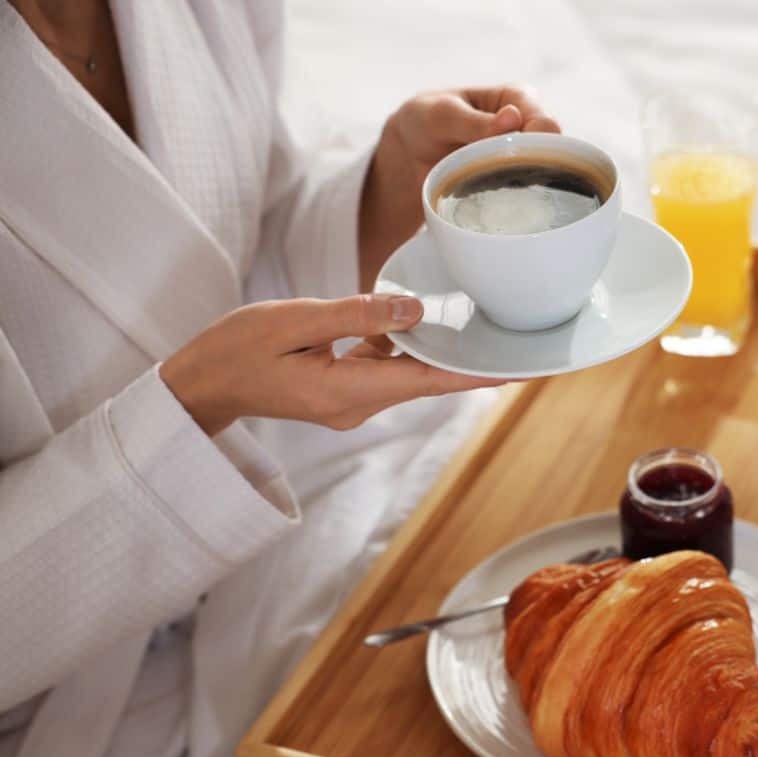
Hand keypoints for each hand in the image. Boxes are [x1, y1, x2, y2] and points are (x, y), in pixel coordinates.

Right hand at [160, 295, 502, 435]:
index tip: (515, 369)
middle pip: (426, 380)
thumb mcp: (293, 320)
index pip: (426, 382)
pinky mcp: (343, 392)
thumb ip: (355, 314)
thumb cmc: (236, 349)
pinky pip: (385, 369)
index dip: (473, 375)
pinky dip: (404, 348)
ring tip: (480, 325)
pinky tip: (417, 321)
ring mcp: (350, 403)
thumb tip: (414, 309)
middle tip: (514, 340)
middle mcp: (356, 406)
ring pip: (408, 374)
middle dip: (469, 361)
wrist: (201, 383)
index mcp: (346, 391)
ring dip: (438, 351)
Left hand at [357, 86, 560, 286]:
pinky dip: (512, 204)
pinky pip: (525, 198)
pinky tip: (495, 208)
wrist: (408, 154)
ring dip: (519, 189)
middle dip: (529, 168)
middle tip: (496, 176)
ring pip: (541, 179)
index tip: (508, 155)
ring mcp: (523, 160)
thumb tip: (513, 118)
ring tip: (488, 191)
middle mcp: (528, 129)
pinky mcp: (513, 186)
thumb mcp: (443, 115)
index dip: (534, 142)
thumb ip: (476, 121)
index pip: (544, 122)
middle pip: (551, 154)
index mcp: (518, 99)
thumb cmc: (425, 121)